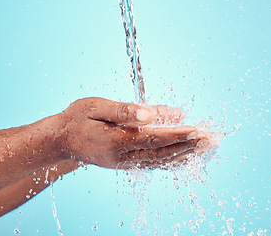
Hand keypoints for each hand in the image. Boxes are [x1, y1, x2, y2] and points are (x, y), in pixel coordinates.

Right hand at [57, 97, 210, 168]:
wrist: (60, 140)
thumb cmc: (77, 119)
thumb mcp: (96, 107)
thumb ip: (125, 110)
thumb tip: (151, 114)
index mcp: (116, 141)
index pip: (153, 138)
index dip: (176, 134)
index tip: (196, 130)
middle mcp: (123, 156)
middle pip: (162, 153)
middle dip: (188, 145)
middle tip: (210, 139)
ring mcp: (126, 163)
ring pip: (161, 161)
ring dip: (185, 153)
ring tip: (205, 146)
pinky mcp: (127, 164)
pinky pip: (154, 164)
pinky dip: (173, 160)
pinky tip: (187, 155)